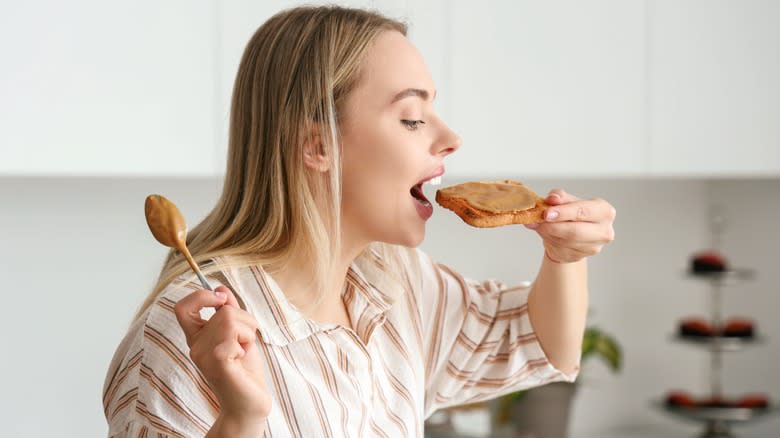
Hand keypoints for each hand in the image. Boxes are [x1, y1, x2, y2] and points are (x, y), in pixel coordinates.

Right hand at [175, 286, 271, 425]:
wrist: (249, 403)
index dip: (200, 295)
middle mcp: (195, 346)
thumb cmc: (244, 371)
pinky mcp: (216, 362)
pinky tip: (241, 360)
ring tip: (243, 351)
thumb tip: (221, 288)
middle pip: (223, 310)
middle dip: (245, 320)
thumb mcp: (239, 334)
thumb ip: (229, 311)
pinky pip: (235, 334)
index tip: (221, 299)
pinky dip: (246, 343)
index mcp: (197, 338)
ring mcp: (203, 354)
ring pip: (231, 319)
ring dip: (248, 332)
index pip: (182, 307)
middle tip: (245, 342)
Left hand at [524, 189, 615, 263]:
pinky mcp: (580, 256)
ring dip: (547, 233)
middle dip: (553, 226)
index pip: (584, 211)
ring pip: (565, 242)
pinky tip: (546, 233)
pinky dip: (549, 240)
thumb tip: (552, 198)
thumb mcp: (567, 200)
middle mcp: (603, 231)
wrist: (572, 232)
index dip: (564, 213)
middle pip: (575, 231)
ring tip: (538, 224)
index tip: (547, 213)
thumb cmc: (572, 213)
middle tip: (537, 221)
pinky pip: (560, 250)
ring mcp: (594, 247)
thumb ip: (560, 197)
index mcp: (604, 211)